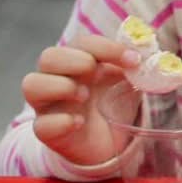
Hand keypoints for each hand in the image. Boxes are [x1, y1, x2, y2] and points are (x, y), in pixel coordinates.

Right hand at [21, 34, 140, 168]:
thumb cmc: (111, 101)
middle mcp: (58, 78)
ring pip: (31, 84)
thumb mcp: (127, 80)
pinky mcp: (47, 131)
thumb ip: (136, 64)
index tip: (133, 60)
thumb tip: (150, 50)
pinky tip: (79, 122)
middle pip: (48, 56)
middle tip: (97, 74)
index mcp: (79, 60)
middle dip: (76, 61)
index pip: (82, 42)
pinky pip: (40, 124)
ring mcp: (48, 105)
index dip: (107, 47)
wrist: (104, 140)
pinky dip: (61, 121)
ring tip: (85, 96)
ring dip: (61, 86)